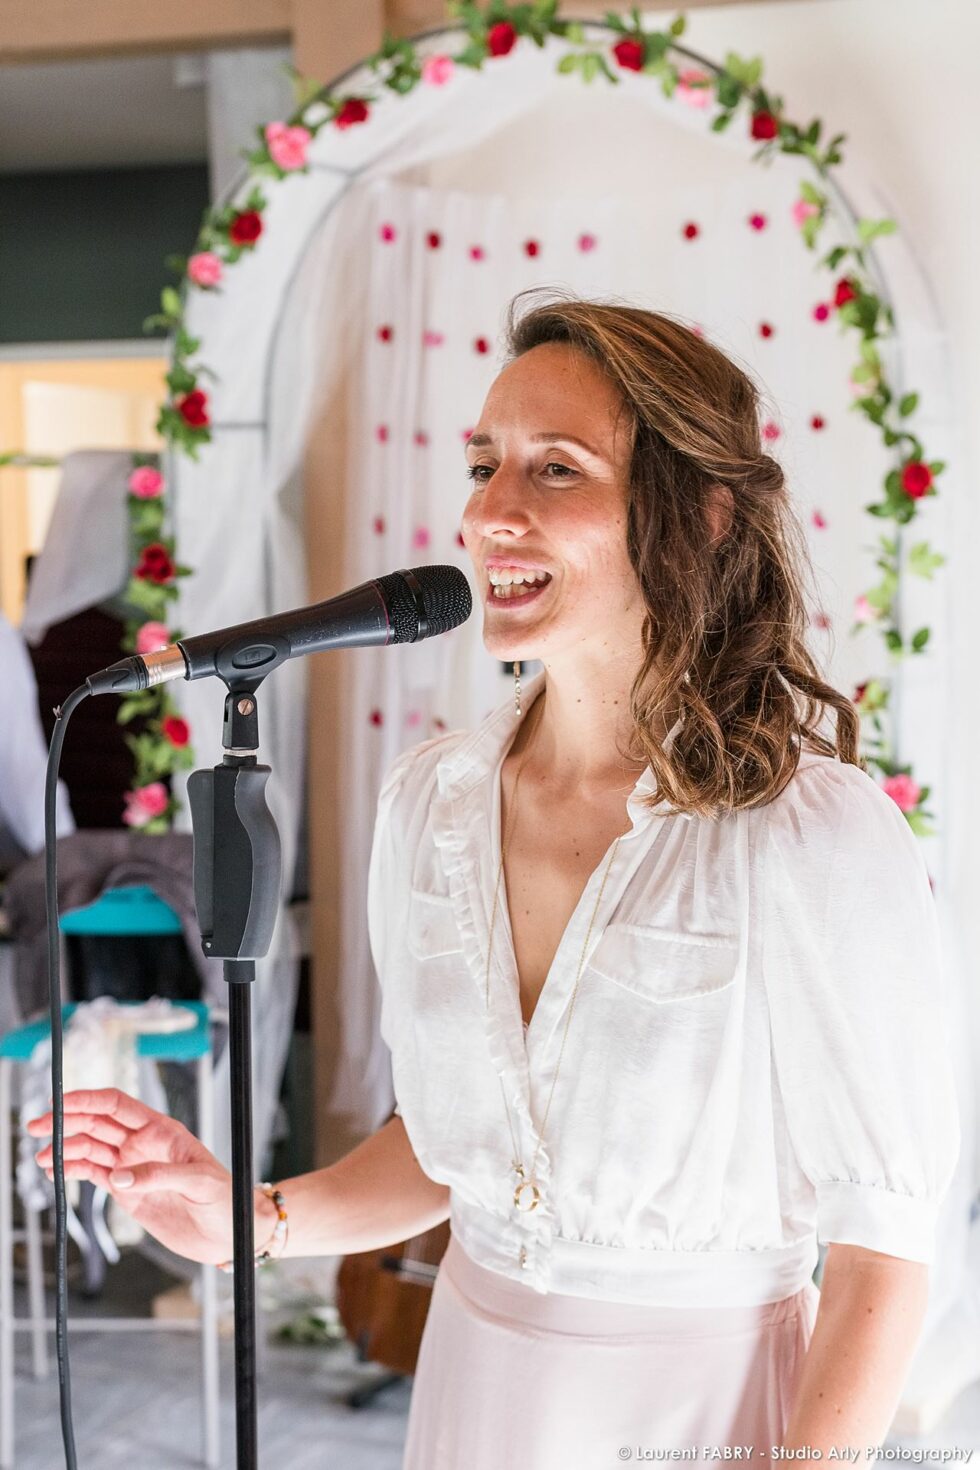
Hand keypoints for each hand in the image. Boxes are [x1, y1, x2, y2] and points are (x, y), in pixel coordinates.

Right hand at [27, 1088, 235, 1265]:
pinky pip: (93, 1174)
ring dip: (64, 1149)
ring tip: (41, 1157)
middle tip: (36, 1127)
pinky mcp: (127, 1191)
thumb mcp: (199, 1182)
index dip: (87, 1099)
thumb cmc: (224, 1200)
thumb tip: (119, 1177)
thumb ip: (159, 1176)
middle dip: (65, 1121)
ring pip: (90, 1148)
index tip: (60, 1103)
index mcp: (161, 1129)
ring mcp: (132, 1166)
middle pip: (96, 1123)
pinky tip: (55, 1171)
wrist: (229, 1234)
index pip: (117, 1104)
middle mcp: (143, 1143)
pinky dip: (72, 1170)